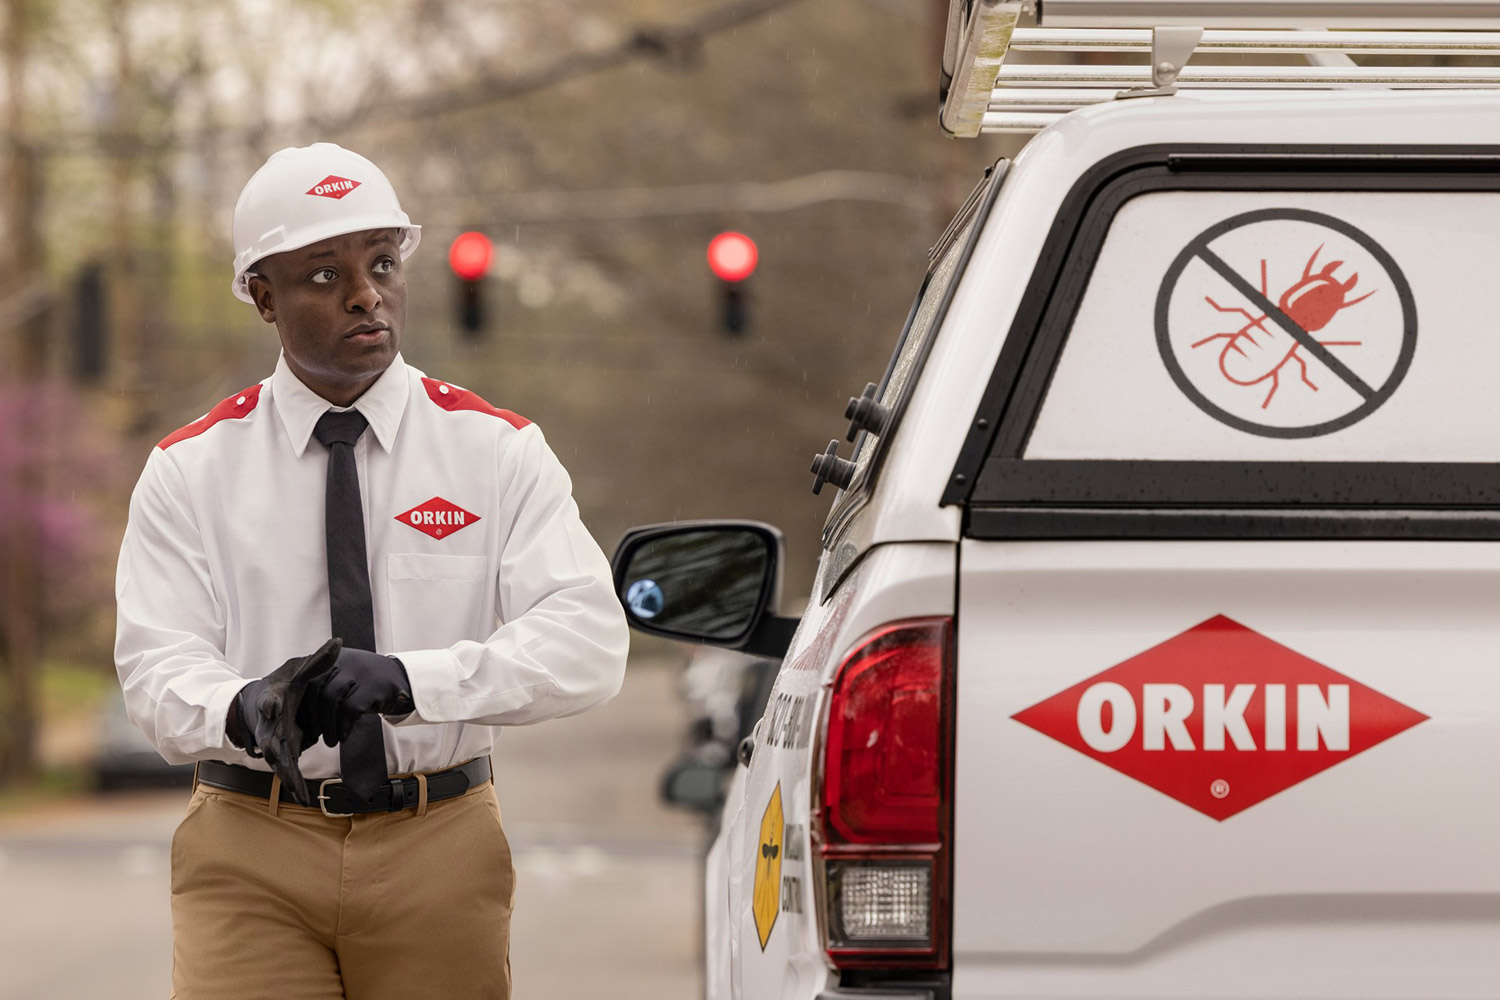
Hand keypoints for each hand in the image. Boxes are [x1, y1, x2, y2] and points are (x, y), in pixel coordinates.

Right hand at [232, 638, 341, 805]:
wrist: (260, 704)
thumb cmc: (281, 686)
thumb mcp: (298, 672)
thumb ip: (318, 661)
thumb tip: (338, 642)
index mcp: (272, 700)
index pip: (269, 700)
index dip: (270, 703)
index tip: (272, 705)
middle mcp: (268, 725)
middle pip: (270, 739)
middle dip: (275, 753)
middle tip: (281, 762)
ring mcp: (272, 743)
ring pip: (278, 762)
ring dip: (288, 777)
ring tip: (300, 795)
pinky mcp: (279, 754)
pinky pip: (287, 771)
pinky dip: (294, 784)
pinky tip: (305, 800)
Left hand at [301, 647, 412, 747]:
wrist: (403, 679)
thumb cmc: (366, 684)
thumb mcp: (343, 677)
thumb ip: (322, 687)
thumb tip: (297, 715)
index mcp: (331, 658)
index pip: (306, 680)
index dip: (301, 704)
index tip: (300, 723)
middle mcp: (343, 660)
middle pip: (316, 689)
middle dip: (312, 717)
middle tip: (313, 735)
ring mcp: (358, 671)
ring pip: (330, 699)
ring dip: (327, 725)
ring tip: (330, 741)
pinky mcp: (372, 686)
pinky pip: (349, 708)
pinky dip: (343, 726)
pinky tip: (343, 736)